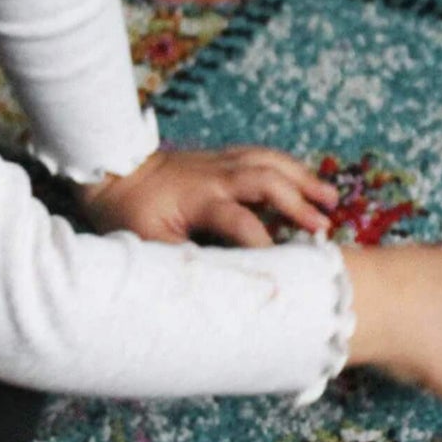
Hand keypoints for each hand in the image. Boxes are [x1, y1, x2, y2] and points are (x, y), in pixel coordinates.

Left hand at [76, 146, 336, 246]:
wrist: (111, 171)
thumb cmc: (130, 214)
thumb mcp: (150, 246)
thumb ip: (185, 262)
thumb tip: (216, 286)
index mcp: (199, 199)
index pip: (241, 223)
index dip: (263, 245)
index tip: (282, 268)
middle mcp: (216, 175)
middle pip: (266, 180)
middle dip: (298, 202)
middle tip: (323, 226)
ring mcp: (220, 161)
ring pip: (270, 161)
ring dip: (302, 178)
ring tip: (330, 197)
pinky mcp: (221, 156)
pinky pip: (261, 155)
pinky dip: (287, 166)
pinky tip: (304, 179)